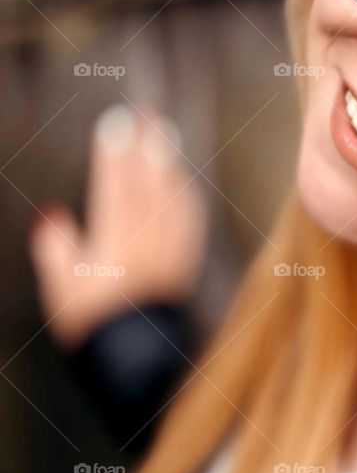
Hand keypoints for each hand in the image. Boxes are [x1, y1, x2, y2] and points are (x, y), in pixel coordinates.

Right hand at [28, 105, 207, 348]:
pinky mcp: (183, 264)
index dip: (115, 153)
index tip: (115, 123)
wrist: (136, 359)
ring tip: (165, 134)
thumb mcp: (61, 288)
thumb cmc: (93, 324)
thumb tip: (52, 216)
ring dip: (169, 163)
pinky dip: (185, 195)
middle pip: (150, 183)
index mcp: (113, 243)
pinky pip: (189, 220)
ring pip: (172, 197)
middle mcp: (146, 242)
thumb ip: (56, 249)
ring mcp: (169, 251)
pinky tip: (183, 183)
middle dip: (149, 145)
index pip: (115, 187)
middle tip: (150, 113)